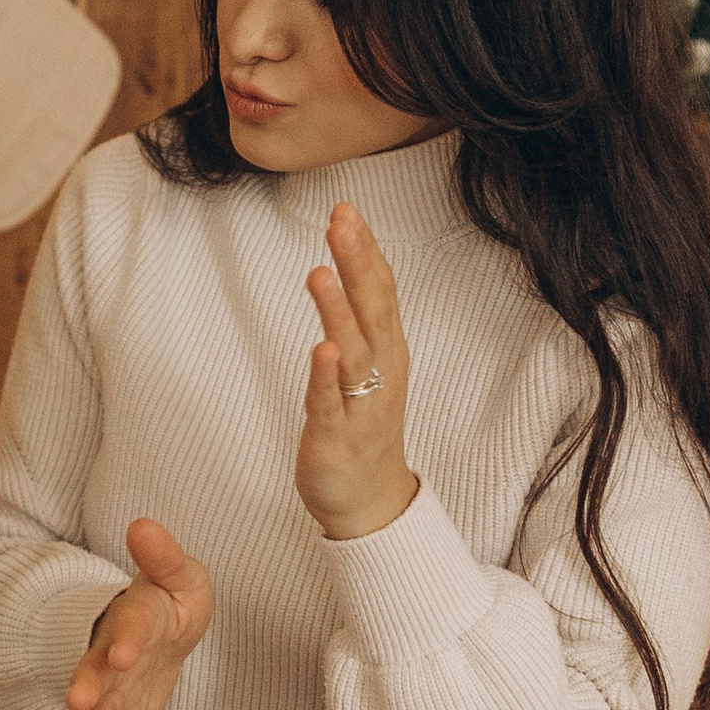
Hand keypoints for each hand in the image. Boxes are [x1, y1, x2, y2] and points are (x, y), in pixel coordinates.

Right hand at [56, 518, 214, 709]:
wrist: (159, 637)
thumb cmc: (173, 603)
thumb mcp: (182, 578)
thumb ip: (164, 557)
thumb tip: (142, 524)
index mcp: (134, 618)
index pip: (130, 627)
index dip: (125, 640)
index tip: (121, 655)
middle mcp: (111, 655)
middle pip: (97, 670)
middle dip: (89, 685)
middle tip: (80, 703)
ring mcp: (108, 690)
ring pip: (93, 709)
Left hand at [297, 203, 418, 542]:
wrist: (368, 500)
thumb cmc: (362, 424)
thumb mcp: (369, 363)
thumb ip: (360, 315)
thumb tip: (349, 257)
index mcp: (388, 351)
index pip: (381, 291)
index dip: (367, 250)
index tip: (348, 209)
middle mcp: (381, 373)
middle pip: (372, 311)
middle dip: (358, 264)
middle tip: (342, 221)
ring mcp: (361, 406)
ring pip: (353, 353)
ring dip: (338, 312)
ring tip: (321, 273)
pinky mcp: (336, 437)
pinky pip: (330, 403)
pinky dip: (326, 376)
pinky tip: (321, 349)